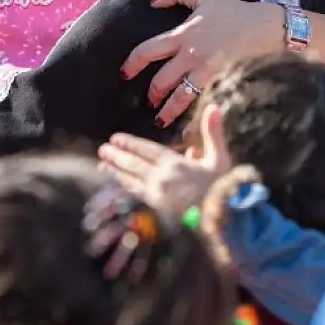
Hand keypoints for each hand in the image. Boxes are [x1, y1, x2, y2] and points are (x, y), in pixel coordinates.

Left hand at [99, 105, 233, 213]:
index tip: (115, 138)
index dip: (131, 144)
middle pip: (134, 165)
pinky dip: (126, 185)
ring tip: (102, 165)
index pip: (148, 151)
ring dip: (116, 171)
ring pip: (132, 180)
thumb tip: (214, 106)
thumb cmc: (222, 187)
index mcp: (176, 165)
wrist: (222, 218)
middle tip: (102, 150)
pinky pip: (138, 193)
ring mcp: (158, 194)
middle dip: (117, 157)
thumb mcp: (219, 158)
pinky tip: (119, 182)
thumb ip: (213, 133)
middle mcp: (162, 179)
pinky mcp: (158, 207)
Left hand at [121, 0, 281, 124]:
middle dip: (151, 94)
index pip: (147, 51)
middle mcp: (191, 55)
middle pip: (161, 80)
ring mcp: (207, 71)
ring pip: (179, 97)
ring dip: (167, 111)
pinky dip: (191, 119)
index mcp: (183, 34)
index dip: (132, 64)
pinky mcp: (222, 82)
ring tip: (160, 120)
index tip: (124, 74)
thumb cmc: (235, 12)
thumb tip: (153, 1)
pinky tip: (185, 131)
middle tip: (149, 101)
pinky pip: (201, 103)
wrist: (267, 27)